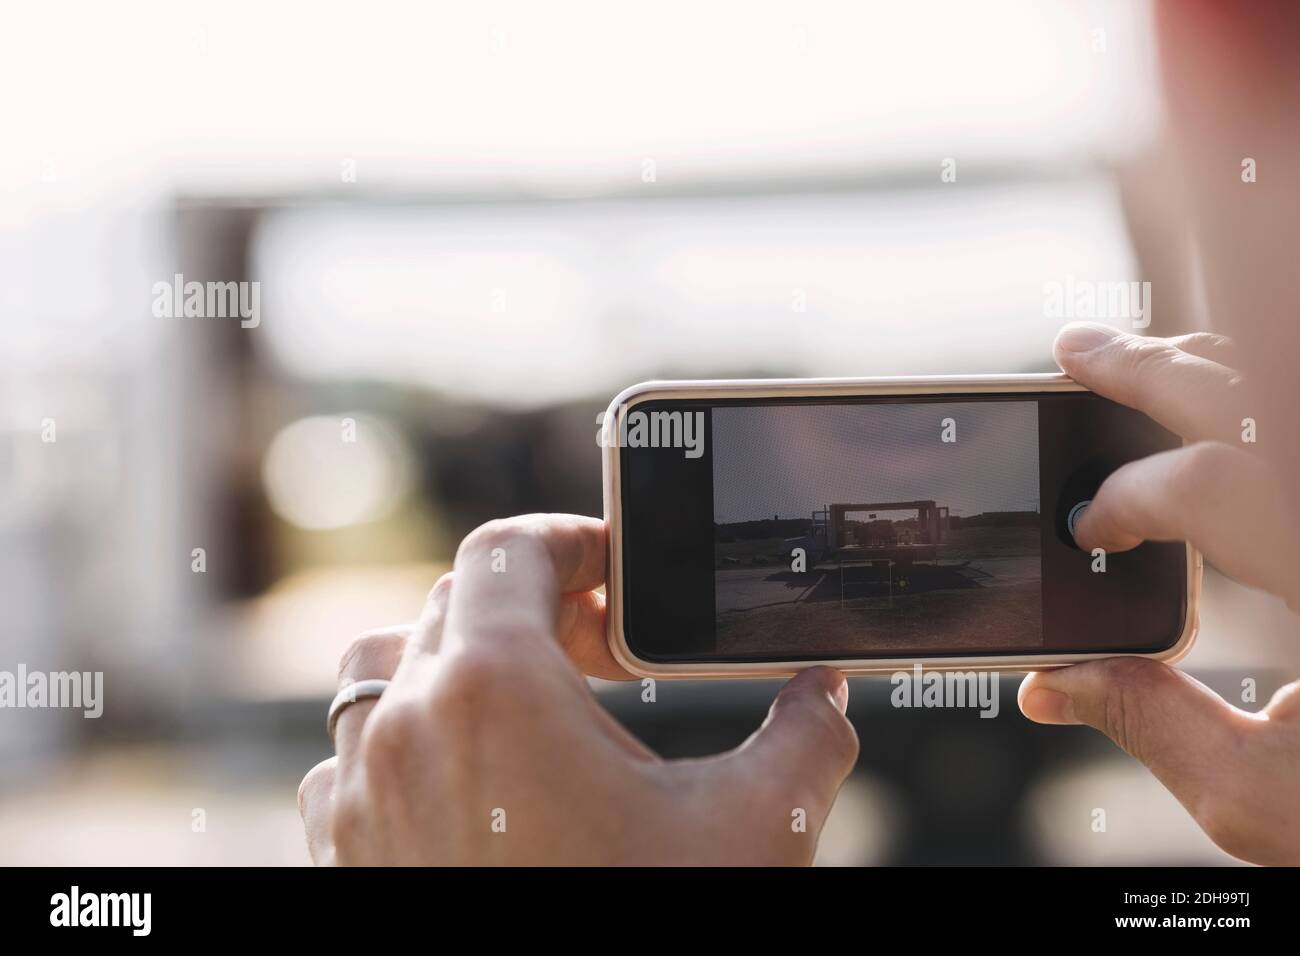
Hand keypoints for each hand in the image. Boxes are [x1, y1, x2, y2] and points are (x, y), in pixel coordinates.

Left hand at [297, 514, 857, 864]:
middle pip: (454, 606)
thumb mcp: (755, 830)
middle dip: (535, 607)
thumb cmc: (645, 922)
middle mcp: (404, 728)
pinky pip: (353, 761)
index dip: (570, 538)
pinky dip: (408, 743)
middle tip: (606, 646)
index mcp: (493, 688)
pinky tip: (473, 785)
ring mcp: (361, 794)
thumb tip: (825, 695)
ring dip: (456, 665)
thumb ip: (807, 741)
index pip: (506, 550)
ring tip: (532, 701)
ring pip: (385, 673)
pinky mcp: (344, 855)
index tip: (616, 566)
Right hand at [1019, 323, 1299, 864]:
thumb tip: (1053, 683)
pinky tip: (1230, 410)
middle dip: (1156, 367)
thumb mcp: (1265, 796)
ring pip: (1297, 386)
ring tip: (1145, 360)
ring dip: (1220, 367)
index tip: (1088, 529)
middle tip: (1076, 352)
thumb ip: (1150, 723)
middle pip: (1262, 394)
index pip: (1219, 483)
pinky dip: (1265, 396)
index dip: (1131, 496)